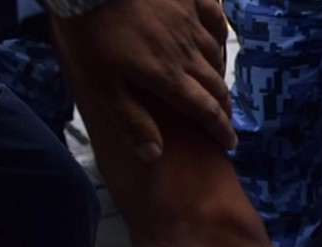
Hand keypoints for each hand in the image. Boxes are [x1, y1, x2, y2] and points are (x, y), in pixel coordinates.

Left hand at [51, 0, 236, 160]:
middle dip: (223, 106)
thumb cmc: (91, 32)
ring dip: (219, 73)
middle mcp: (186, 53)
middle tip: (224, 119)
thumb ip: (130, 119)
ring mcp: (188, 22)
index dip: (220, 129)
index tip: (230, 143)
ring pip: (215, 54)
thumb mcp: (102, 84)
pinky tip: (216, 38)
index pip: (205, 110)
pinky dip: (218, 31)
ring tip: (217, 85)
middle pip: (215, 85)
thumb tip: (154, 154)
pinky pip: (212, 16)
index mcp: (168, 77)